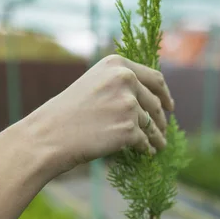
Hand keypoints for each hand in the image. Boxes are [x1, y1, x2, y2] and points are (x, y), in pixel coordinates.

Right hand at [0, 55, 173, 218]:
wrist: (49, 135)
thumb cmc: (66, 113)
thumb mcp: (92, 85)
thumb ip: (118, 85)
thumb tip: (145, 99)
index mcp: (117, 65)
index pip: (154, 78)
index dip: (165, 94)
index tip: (170, 106)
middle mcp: (126, 80)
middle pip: (156, 103)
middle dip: (162, 118)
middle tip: (164, 129)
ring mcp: (128, 105)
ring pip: (153, 124)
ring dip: (158, 136)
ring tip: (160, 144)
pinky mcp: (128, 130)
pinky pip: (145, 142)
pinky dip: (148, 149)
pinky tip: (147, 153)